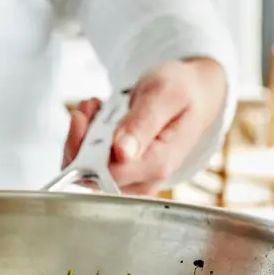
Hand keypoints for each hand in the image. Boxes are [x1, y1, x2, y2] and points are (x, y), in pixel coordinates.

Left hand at [62, 58, 227, 194]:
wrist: (192, 96)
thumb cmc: (182, 93)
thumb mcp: (166, 95)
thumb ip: (143, 123)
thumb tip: (122, 152)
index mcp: (159, 164)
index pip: (109, 173)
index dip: (87, 149)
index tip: (87, 116)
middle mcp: (145, 180)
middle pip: (93, 178)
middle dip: (81, 140)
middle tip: (91, 106)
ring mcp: (133, 181)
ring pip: (87, 174)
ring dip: (81, 138)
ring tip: (94, 107)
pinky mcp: (122, 176)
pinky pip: (90, 168)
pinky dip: (84, 141)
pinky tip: (94, 118)